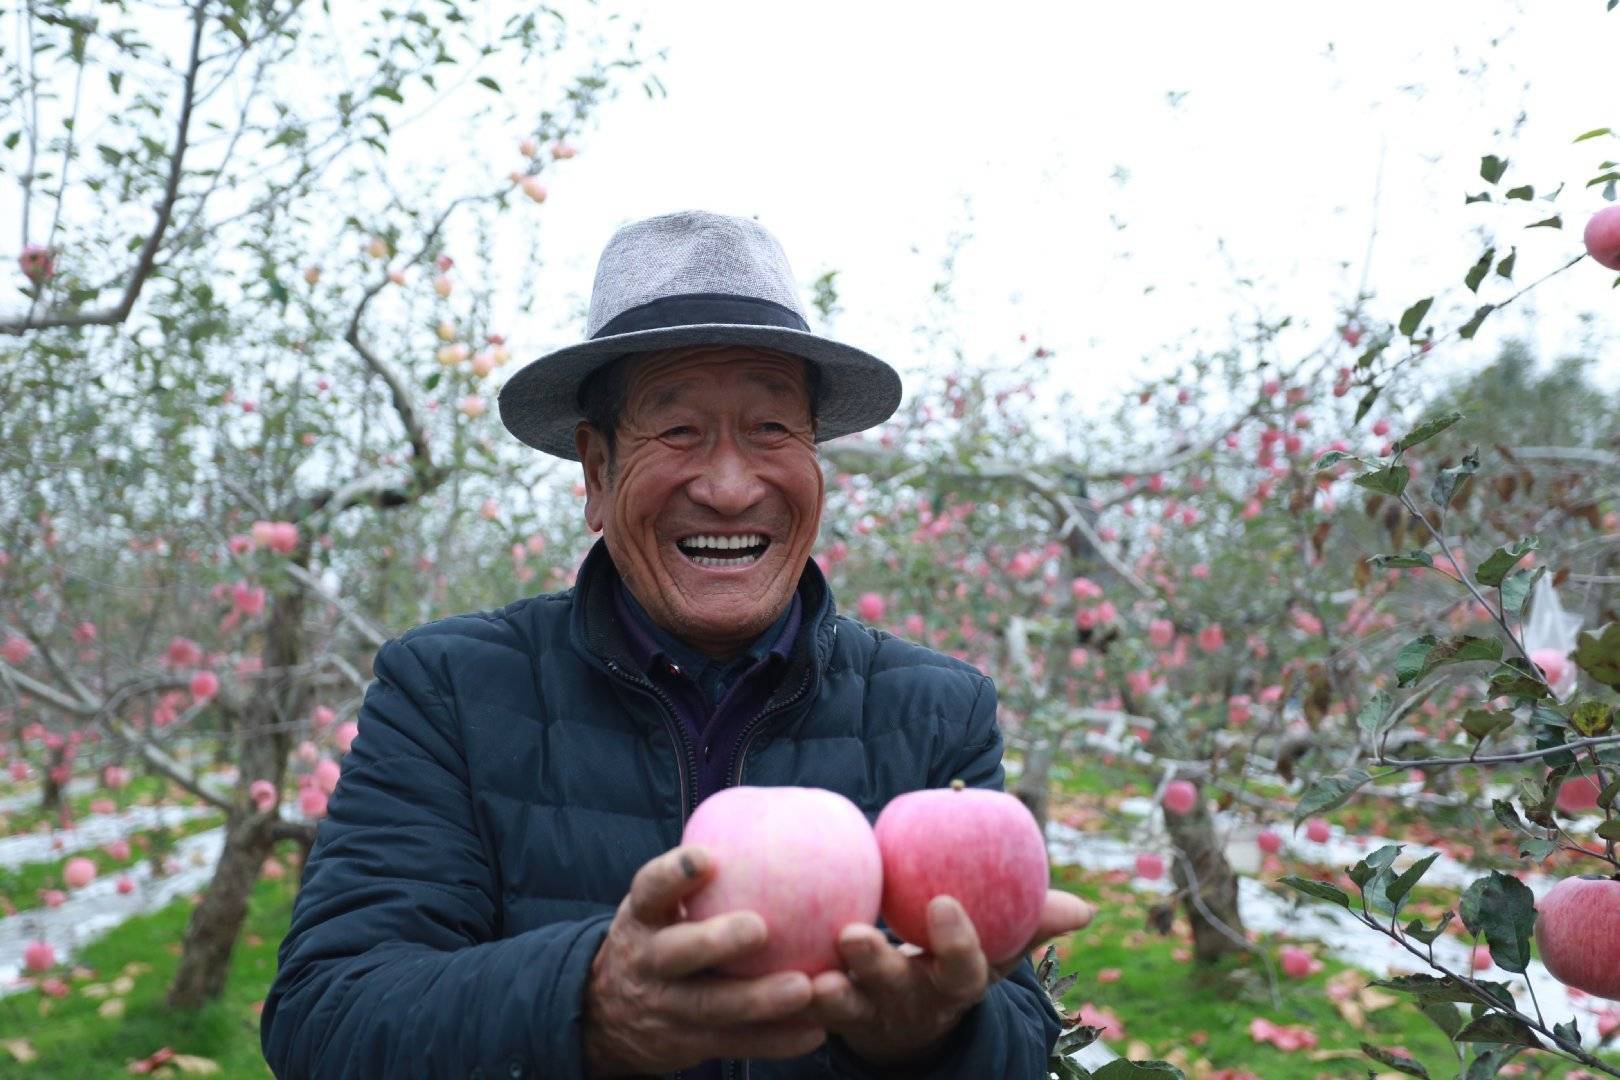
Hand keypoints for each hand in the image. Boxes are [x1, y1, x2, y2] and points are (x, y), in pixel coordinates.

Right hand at [581, 845, 826, 1077]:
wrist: (606, 1012)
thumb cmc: (661, 934)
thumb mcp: (661, 905)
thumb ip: (701, 877)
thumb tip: (785, 823)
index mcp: (643, 916)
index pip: (651, 888)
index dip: (674, 873)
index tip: (706, 858)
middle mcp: (648, 960)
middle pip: (677, 953)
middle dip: (715, 941)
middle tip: (761, 927)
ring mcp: (664, 1006)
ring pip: (711, 1006)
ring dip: (759, 999)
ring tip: (804, 988)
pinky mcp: (686, 1044)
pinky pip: (735, 1043)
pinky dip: (775, 1040)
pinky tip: (815, 1030)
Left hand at [806, 890, 1093, 1066]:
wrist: (908, 1027)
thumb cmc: (952, 965)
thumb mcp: (993, 952)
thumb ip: (1030, 924)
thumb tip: (1082, 909)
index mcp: (954, 984)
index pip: (964, 970)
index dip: (957, 943)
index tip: (943, 903)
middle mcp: (909, 1002)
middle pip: (892, 988)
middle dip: (874, 965)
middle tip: (851, 935)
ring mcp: (865, 1012)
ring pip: (842, 1005)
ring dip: (822, 990)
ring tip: (805, 972)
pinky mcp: (824, 1015)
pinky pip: (798, 1008)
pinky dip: (780, 994)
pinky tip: (757, 968)